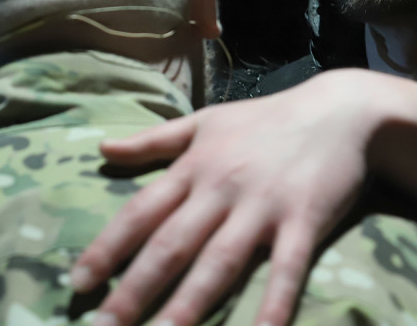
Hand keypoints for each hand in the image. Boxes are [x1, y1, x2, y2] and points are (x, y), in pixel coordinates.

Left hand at [72, 72, 379, 325]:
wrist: (340, 109)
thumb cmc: (267, 119)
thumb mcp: (206, 122)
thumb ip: (154, 140)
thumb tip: (102, 148)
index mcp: (196, 166)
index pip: (141, 212)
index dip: (107, 248)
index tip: (77, 284)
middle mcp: (223, 188)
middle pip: (172, 245)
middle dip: (134, 290)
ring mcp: (264, 207)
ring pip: (219, 263)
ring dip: (188, 306)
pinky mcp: (304, 221)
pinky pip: (286, 270)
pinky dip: (273, 305)